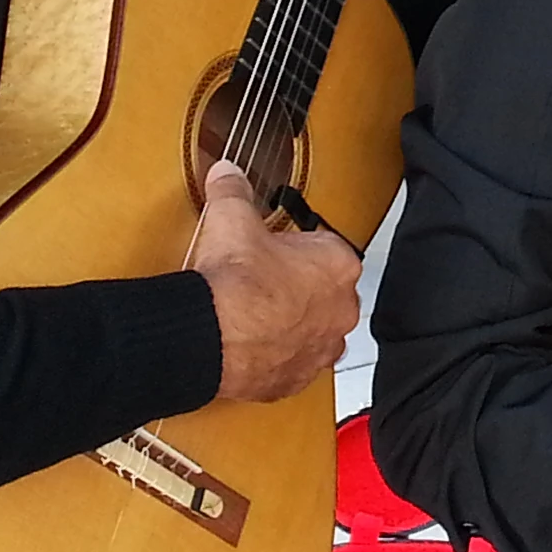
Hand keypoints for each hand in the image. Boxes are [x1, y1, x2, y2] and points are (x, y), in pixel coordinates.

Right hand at [192, 160, 360, 401]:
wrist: (211, 337)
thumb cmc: (234, 283)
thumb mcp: (232, 218)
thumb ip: (233, 190)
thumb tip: (226, 172)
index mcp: (338, 266)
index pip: (328, 247)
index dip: (298, 245)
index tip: (276, 246)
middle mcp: (340, 311)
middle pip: (326, 291)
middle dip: (299, 286)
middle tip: (264, 279)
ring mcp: (321, 349)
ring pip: (314, 330)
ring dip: (292, 323)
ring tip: (256, 313)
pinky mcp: (296, 379)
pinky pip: (292, 364)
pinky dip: (275, 356)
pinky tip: (251, 345)